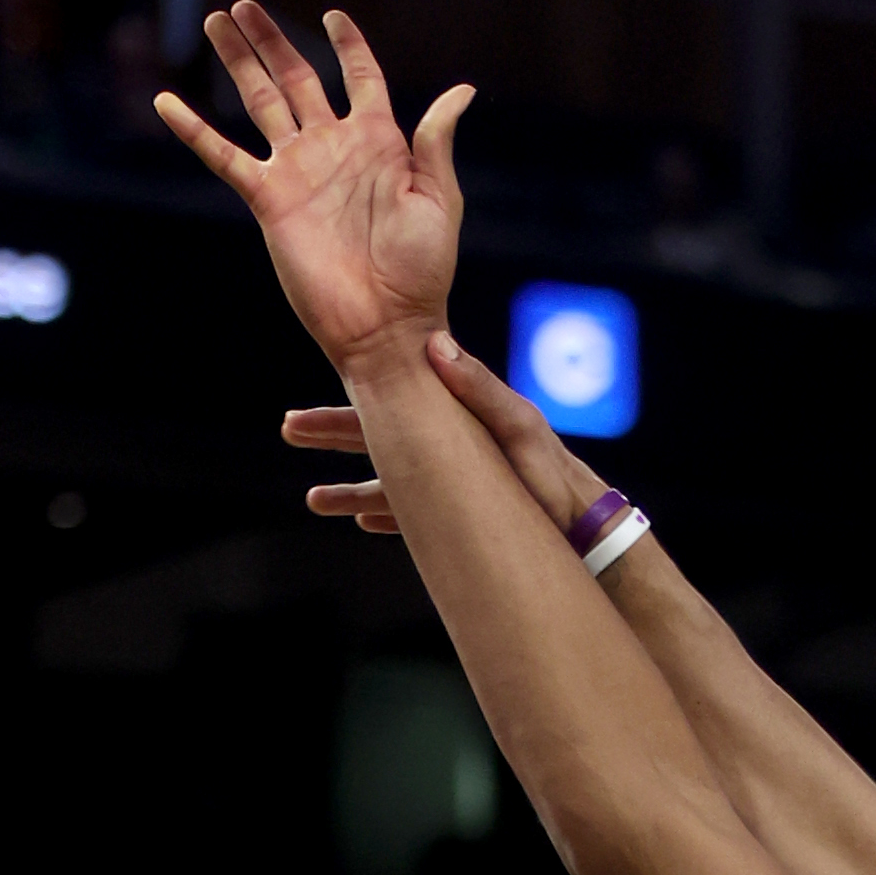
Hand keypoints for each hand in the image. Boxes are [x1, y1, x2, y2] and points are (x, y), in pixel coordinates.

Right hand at [154, 2, 472, 371]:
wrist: (387, 326)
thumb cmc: (422, 271)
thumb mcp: (438, 199)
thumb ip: (436, 141)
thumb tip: (463, 90)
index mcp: (378, 142)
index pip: (359, 77)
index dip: (349, 46)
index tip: (336, 16)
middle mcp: (333, 148)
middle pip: (297, 77)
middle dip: (272, 40)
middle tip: (245, 5)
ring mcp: (298, 171)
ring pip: (260, 102)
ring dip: (239, 62)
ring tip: (217, 22)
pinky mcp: (269, 200)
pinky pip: (224, 157)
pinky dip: (194, 130)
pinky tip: (166, 101)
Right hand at [284, 328, 588, 545]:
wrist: (585, 529)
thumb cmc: (555, 476)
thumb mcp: (518, 425)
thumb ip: (478, 387)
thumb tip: (434, 345)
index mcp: (454, 415)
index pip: (385, 404)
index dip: (342, 407)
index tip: (299, 411)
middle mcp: (448, 444)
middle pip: (377, 437)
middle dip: (331, 436)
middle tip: (290, 429)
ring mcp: (453, 483)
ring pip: (388, 482)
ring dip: (349, 489)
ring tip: (313, 499)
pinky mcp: (464, 517)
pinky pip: (414, 514)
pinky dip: (388, 514)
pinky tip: (362, 519)